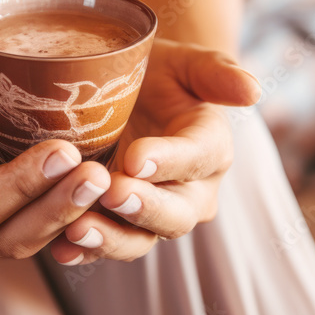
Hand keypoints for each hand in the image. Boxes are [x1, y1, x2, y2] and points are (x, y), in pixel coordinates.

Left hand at [50, 40, 260, 264]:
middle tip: (112, 193)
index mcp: (210, 147)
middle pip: (176, 213)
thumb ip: (216, 72)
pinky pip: (106, 247)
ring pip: (141, 239)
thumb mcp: (184, 63)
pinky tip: (59, 249)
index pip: (199, 157)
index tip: (136, 157)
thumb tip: (254, 90)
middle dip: (144, 207)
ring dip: (111, 238)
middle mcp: (191, 191)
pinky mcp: (119, 226)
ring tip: (77, 228)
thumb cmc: (157, 73)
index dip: (170, 161)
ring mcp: (154, 214)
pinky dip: (84, 251)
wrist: (127, 95)